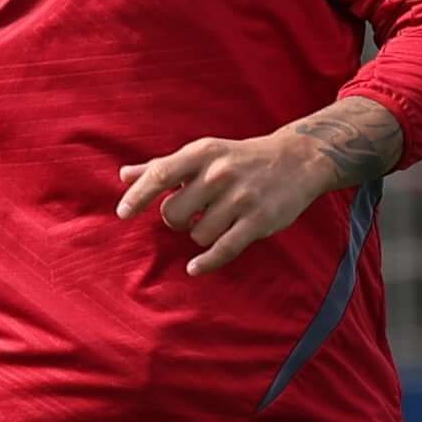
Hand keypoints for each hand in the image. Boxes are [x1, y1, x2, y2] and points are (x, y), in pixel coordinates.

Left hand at [114, 130, 346, 274]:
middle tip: (191, 214)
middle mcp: (220, 174)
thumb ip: (163, 166)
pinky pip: (223, 249)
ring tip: (216, 220)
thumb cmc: (239, 159)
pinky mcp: (259, 220)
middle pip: (173, 213)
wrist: (298, 159)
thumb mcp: (203, 154)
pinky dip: (206, 262)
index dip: (138, 196)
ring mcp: (241, 198)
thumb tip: (124, 175)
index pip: (160, 174)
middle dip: (176, 220)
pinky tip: (194, 268)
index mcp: (202, 154)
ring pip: (197, 234)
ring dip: (200, 234)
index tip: (122, 213)